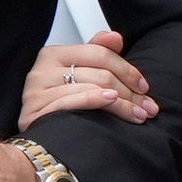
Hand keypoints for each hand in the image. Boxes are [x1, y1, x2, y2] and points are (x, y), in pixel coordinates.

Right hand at [20, 27, 155, 129]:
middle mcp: (41, 70)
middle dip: (129, 92)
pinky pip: (72, 102)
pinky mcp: (35, 112)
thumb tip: (115, 37)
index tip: (143, 87)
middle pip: (99, 74)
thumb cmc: (57, 106)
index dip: (127, 69)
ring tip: (138, 115)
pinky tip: (111, 102)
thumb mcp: (77, 75)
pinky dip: (94, 101)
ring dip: (121, 104)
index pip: (99, 53)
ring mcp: (36, 92)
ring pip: (91, 89)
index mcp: (52, 55)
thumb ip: (96, 53)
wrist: (35, 144)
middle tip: (147, 107)